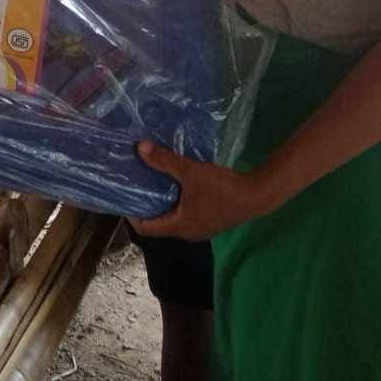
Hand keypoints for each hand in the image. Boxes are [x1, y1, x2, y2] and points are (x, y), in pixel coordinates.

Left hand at [130, 141, 276, 239]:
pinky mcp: (211, 219)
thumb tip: (140, 148)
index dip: (132, 215)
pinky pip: (186, 213)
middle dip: (147, 205)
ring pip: (174, 217)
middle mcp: (188, 232)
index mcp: (179, 227)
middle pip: (159, 223)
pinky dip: (177, 201)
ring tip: (153, 181)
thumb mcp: (190, 172)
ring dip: (163, 202)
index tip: (124, 197)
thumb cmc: (221, 188)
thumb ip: (165, 161)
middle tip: (136, 185)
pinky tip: (177, 183)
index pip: (146, 228)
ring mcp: (201, 227)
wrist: (257, 195)